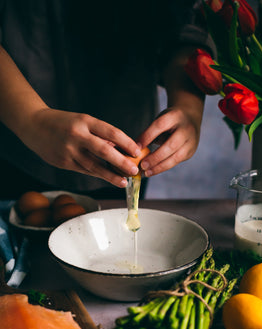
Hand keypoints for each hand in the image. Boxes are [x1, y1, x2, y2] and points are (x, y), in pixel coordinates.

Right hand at [23, 108, 141, 186]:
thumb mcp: (82, 121)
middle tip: (133, 170)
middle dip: (121, 162)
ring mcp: (69, 150)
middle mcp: (77, 135)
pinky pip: (84, 170)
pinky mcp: (63, 162)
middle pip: (104, 151)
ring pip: (94, 166)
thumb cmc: (63, 123)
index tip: (137, 151)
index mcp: (84, 121)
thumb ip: (99, 135)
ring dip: (110, 175)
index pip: (111, 132)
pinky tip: (108, 178)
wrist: (33, 125)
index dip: (126, 143)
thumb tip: (118, 150)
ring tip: (123, 182)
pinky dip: (97, 174)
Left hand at [137, 106, 201, 176]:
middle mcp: (186, 129)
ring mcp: (191, 141)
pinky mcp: (190, 152)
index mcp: (175, 116)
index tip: (136, 148)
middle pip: (171, 145)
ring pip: (175, 157)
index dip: (147, 137)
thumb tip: (136, 149)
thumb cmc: (170, 121)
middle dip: (155, 157)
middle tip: (142, 165)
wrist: (190, 119)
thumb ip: (150, 132)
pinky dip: (163, 167)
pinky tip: (153, 170)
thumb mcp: (160, 120)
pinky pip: (176, 162)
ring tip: (146, 172)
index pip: (160, 126)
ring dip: (159, 167)